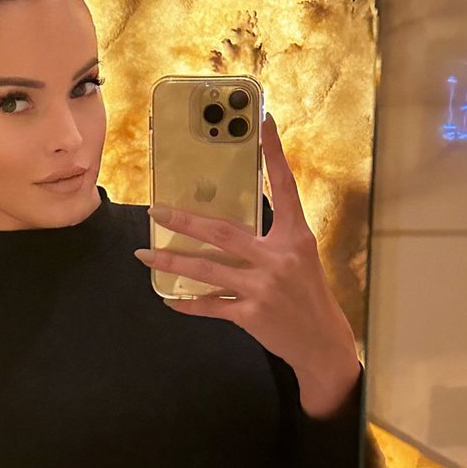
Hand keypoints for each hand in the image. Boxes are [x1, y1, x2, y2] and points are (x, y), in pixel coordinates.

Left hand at [133, 110, 356, 376]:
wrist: (322, 342)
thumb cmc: (309, 296)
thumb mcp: (300, 258)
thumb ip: (273, 238)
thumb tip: (236, 220)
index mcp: (296, 237)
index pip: (284, 188)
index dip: (275, 155)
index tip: (264, 125)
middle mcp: (278, 258)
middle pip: (222, 232)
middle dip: (184, 222)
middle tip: (156, 210)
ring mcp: (262, 287)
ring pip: (206, 270)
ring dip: (171, 263)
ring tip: (144, 255)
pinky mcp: (250, 315)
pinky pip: (209, 307)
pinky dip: (187, 303)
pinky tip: (167, 299)